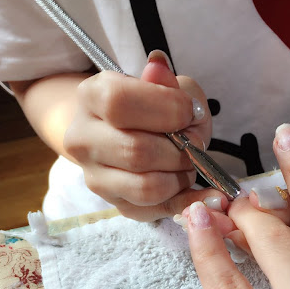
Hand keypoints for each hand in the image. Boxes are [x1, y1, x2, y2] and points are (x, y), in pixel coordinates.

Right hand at [63, 50, 224, 219]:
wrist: (124, 133)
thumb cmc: (150, 108)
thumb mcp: (166, 86)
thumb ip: (173, 85)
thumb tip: (167, 79)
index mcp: (91, 97)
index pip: (120, 103)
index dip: (167, 110)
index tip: (191, 113)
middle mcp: (83, 139)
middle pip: (136, 151)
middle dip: (180, 149)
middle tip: (195, 142)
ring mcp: (96, 177)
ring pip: (147, 187)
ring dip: (181, 176)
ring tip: (188, 162)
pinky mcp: (117, 204)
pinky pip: (157, 209)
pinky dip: (189, 201)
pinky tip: (206, 194)